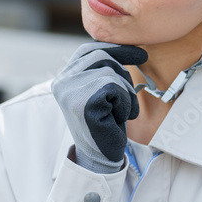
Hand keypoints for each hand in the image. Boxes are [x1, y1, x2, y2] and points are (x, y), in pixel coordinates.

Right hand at [51, 41, 148, 173]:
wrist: (100, 157)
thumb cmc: (105, 123)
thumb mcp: (99, 92)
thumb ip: (101, 71)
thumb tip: (123, 44)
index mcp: (63, 79)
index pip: (87, 50)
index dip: (115, 48)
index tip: (140, 53)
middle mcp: (61, 83)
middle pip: (100, 55)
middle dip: (124, 68)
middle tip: (136, 88)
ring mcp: (70, 92)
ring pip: (110, 71)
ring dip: (126, 90)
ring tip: (122, 110)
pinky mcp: (84, 102)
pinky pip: (115, 86)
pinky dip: (125, 101)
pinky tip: (119, 117)